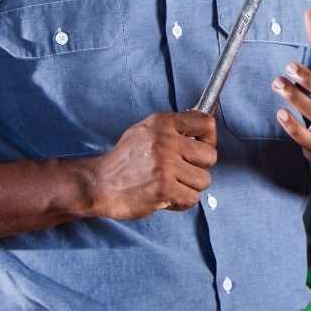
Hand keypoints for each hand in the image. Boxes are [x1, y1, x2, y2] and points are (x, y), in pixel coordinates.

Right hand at [81, 111, 216, 219]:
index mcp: (163, 122)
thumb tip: (208, 109)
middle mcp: (165, 141)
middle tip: (181, 170)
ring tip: (171, 184)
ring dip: (190, 187)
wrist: (99, 183)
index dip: (209, 137)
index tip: (201, 146)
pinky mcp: (163, 189)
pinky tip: (166, 197)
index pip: (206, 122)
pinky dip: (180, 202)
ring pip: (204, 180)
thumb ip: (177, 123)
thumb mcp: (148, 130)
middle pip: (210, 155)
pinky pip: (192, 199)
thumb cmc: (125, 159)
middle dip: (198, 167)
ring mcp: (165, 165)